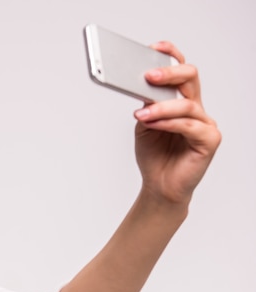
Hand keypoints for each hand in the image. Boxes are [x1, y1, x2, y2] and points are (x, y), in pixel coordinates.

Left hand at [134, 41, 220, 205]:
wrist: (159, 185)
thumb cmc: (154, 155)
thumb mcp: (144, 124)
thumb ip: (147, 105)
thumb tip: (141, 86)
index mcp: (180, 101)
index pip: (181, 71)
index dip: (171, 56)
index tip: (154, 47)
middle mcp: (195, 108)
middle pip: (190, 78)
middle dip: (169, 73)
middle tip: (148, 75)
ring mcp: (204, 123)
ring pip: (187, 103)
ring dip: (161, 107)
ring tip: (141, 113)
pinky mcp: (209, 140)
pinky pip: (190, 125)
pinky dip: (169, 123)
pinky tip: (152, 123)